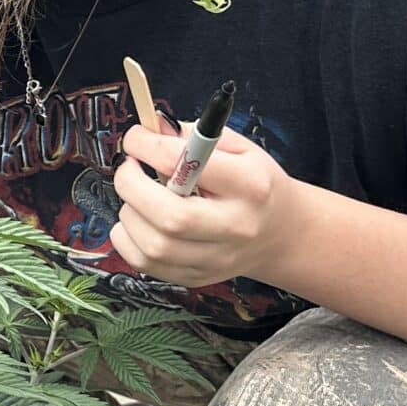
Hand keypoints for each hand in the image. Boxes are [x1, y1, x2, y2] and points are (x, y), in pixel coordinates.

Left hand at [109, 123, 305, 289]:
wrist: (280, 233)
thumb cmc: (253, 183)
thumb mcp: (239, 148)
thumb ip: (195, 135)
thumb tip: (151, 128)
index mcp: (249, 185)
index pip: (186, 165)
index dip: (146, 146)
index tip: (135, 138)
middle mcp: (236, 227)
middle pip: (170, 217)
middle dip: (131, 186)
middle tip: (127, 169)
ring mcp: (217, 259)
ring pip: (153, 245)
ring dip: (129, 213)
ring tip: (138, 197)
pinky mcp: (197, 277)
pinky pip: (144, 263)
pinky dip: (126, 239)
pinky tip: (138, 222)